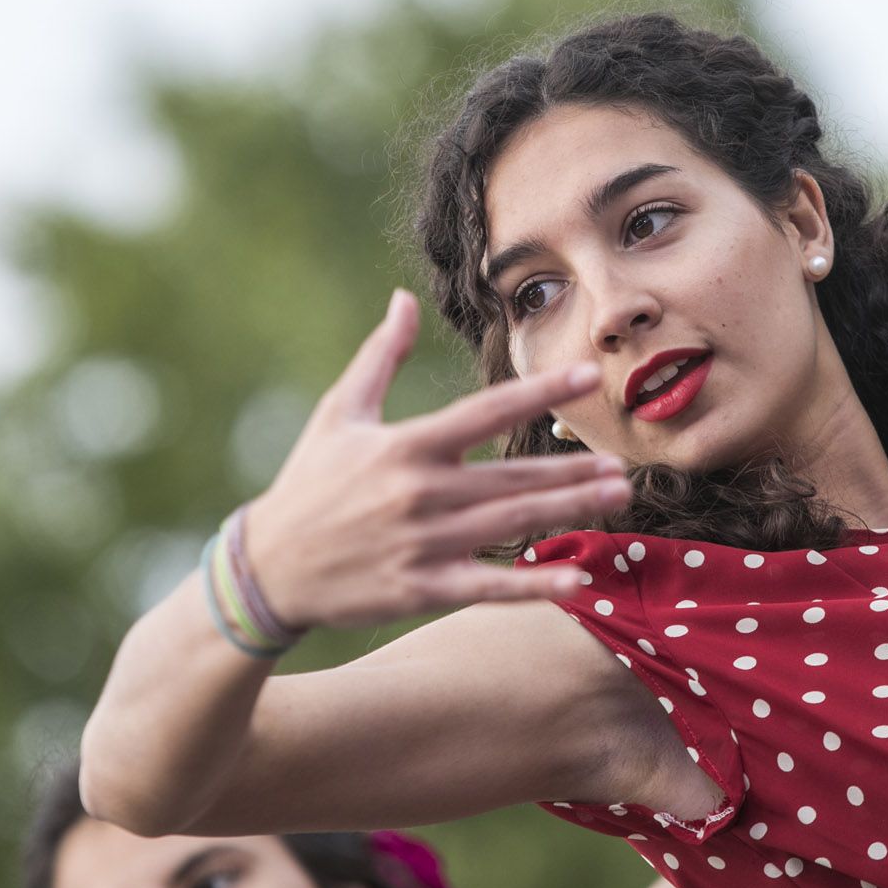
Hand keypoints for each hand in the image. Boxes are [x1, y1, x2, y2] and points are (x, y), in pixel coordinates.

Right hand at [243, 289, 629, 629]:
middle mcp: (419, 493)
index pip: (487, 410)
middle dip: (571, 470)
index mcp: (405, 445)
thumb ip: (380, 356)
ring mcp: (423, 544)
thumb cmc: (308, 485)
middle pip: (511, 476)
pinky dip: (533, 584)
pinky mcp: (421, 589)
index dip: (541, 390)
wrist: (264, 571)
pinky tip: (577, 579)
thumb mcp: (338, 413)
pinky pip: (488, 587)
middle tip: (622, 465)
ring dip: (567, 510)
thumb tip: (402, 299)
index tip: (590, 374)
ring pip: (511, 525)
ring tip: (616, 498)